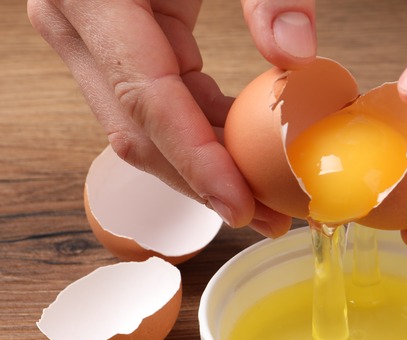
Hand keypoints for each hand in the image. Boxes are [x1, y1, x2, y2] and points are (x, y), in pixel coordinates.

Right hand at [27, 0, 315, 236]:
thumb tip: (298, 58)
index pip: (149, 102)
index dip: (198, 164)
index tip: (243, 206)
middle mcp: (77, 24)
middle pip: (140, 133)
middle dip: (204, 184)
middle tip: (269, 217)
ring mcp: (89, 38)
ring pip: (143, 130)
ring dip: (203, 171)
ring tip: (266, 202)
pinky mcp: (114, 44)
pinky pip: (155, 105)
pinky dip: (200, 136)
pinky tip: (243, 159)